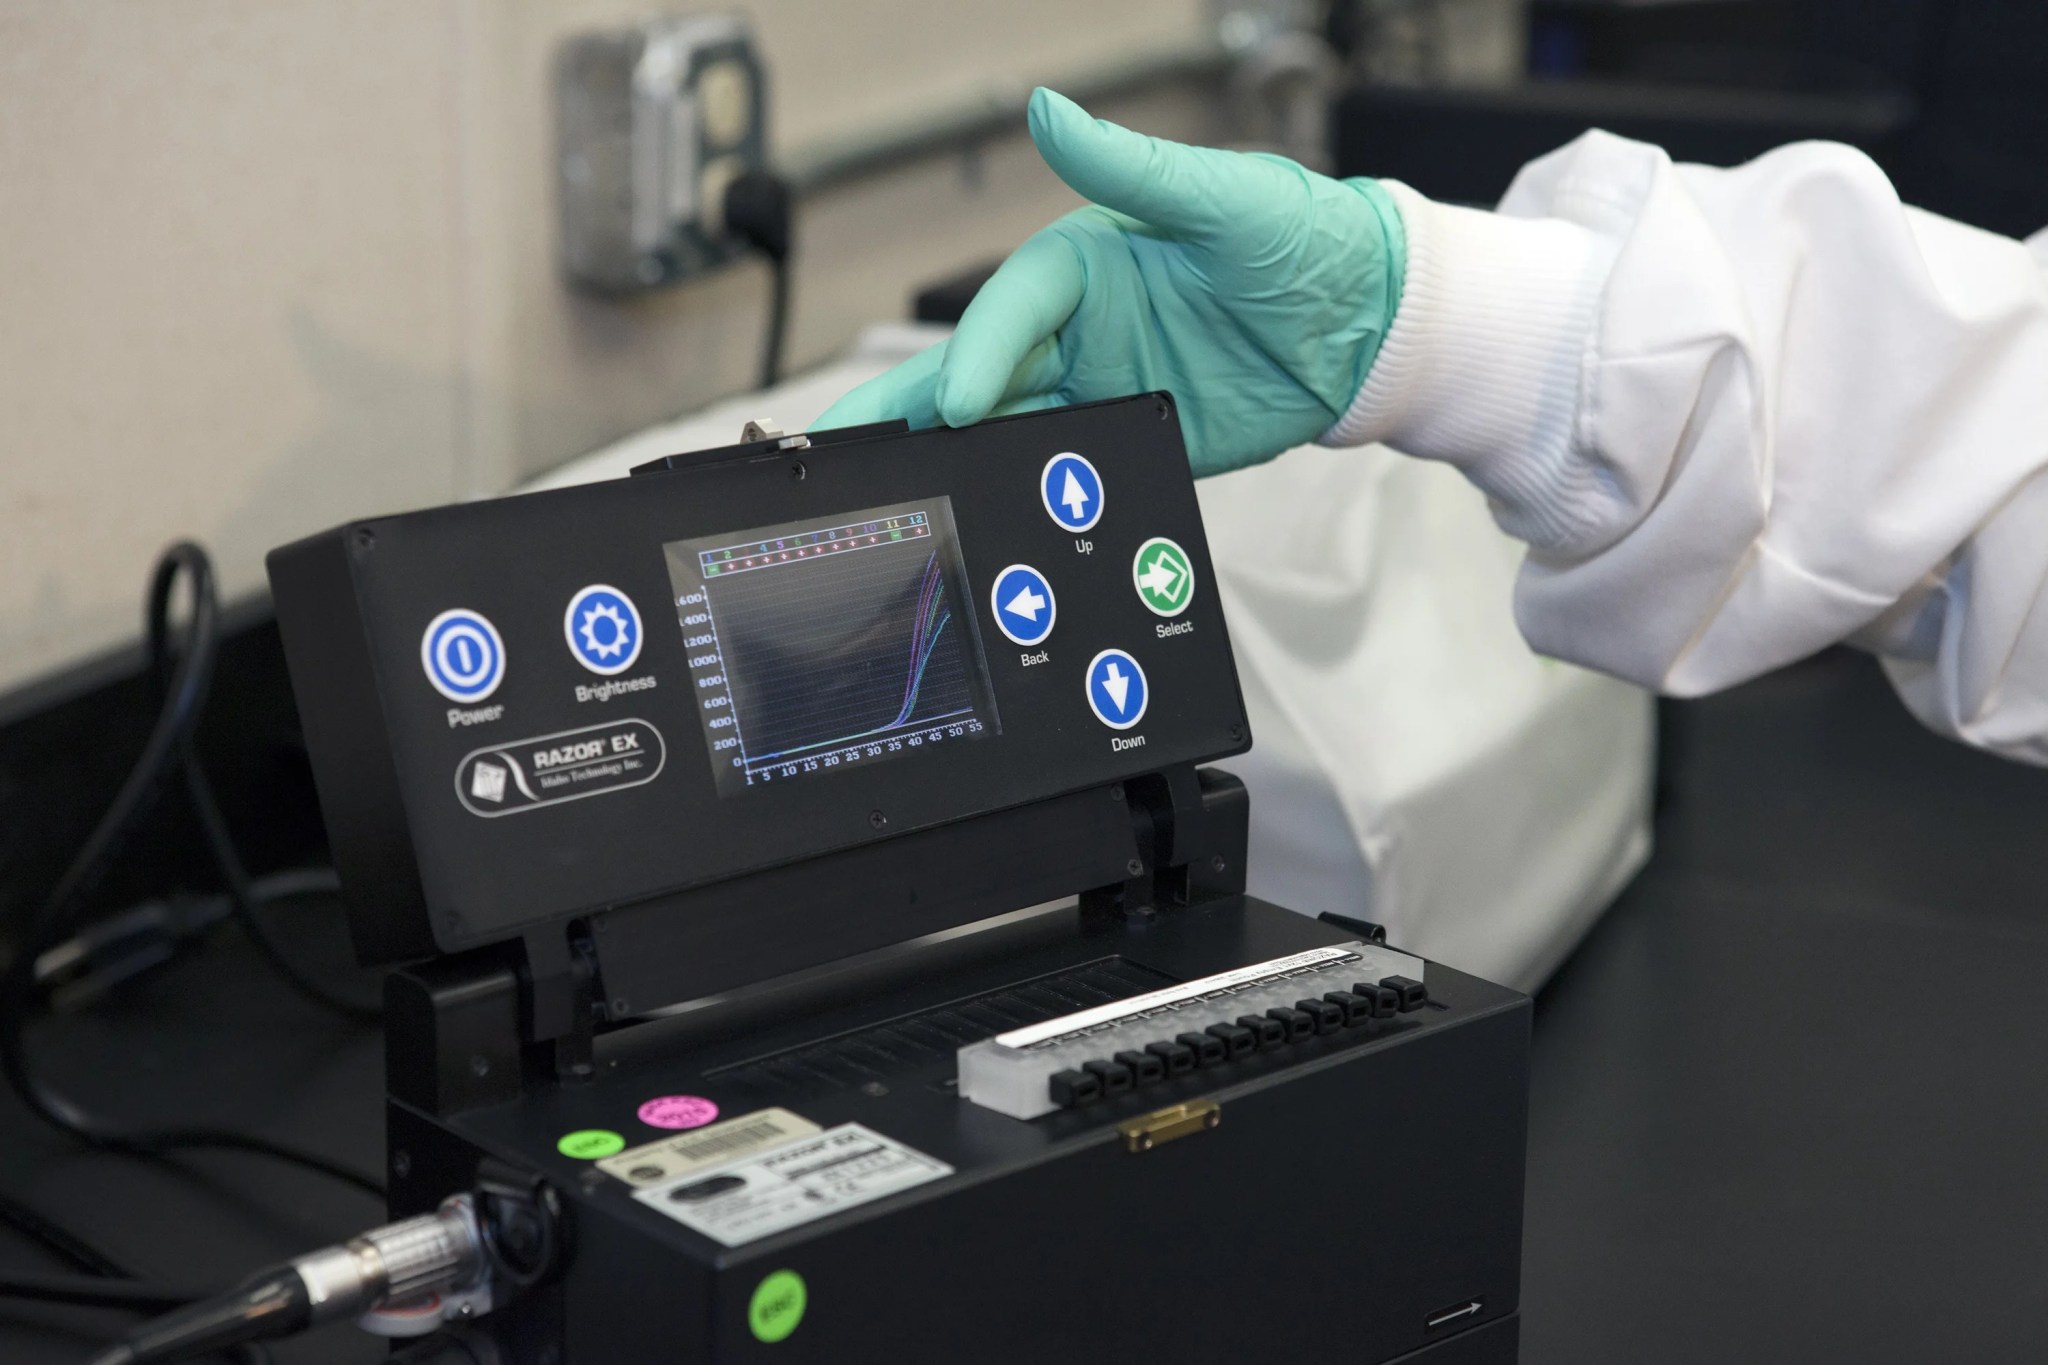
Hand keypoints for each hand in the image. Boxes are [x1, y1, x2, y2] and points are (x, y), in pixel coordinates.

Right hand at [817, 88, 1405, 476]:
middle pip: (976, 375)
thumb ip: (1128, 167)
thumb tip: (1047, 109)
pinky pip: (1061, 472)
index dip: (980, 355)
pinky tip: (978, 517)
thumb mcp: (1221, 198)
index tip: (957, 401)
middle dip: (910, 410)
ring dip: (948, 459)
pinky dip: (1018, 494)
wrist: (1370, 328)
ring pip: (1003, 430)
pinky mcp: (1129, 440)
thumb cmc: (1302, 241)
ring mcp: (1098, 389)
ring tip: (888, 493)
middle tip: (843, 446)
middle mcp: (1076, 329)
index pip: (1011, 310)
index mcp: (1082, 265)